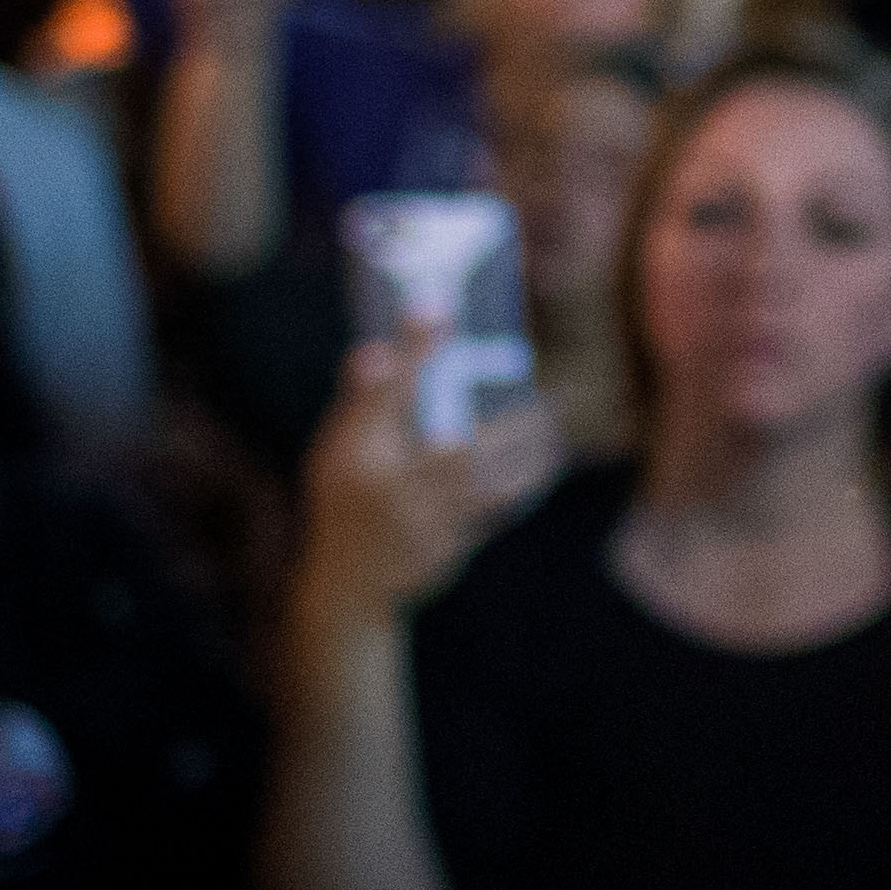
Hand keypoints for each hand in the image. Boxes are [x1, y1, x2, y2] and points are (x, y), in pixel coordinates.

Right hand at [293, 344, 559, 631]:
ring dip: (527, 453)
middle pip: (454, 446)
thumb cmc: (345, 501)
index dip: (413, 349)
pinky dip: (523, 484)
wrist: (351, 584)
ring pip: (488, 484)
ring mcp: (425, 523)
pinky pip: (496, 510)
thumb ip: (364, 401)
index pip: (386, 393)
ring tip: (554, 422)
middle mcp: (392, 489)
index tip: (436, 305)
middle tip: (541, 389)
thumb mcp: (336, 450)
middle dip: (501, 420)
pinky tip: (546, 460)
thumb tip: (380, 351)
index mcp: (356, 457)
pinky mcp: (452, 544)